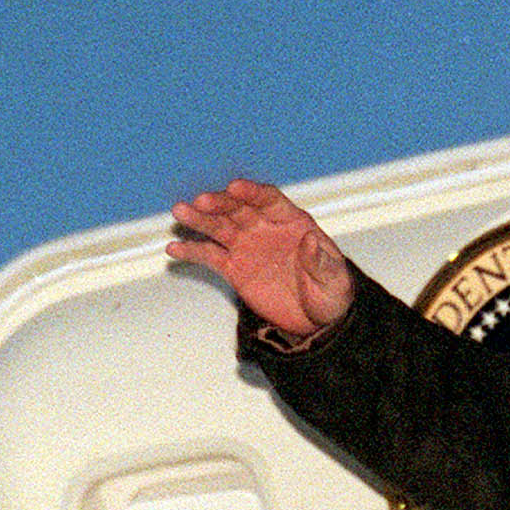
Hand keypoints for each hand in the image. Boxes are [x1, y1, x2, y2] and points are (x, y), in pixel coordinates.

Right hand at [167, 178, 354, 338]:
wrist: (317, 320)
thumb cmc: (331, 292)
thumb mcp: (334, 279)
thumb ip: (321, 260)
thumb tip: (311, 240)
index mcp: (293, 222)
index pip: (270, 200)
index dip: (252, 192)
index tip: (235, 188)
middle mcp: (265, 228)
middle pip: (239, 209)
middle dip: (221, 204)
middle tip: (201, 202)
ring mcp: (247, 246)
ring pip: (220, 227)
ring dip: (200, 220)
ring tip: (181, 213)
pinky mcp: (234, 268)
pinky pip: (210, 256)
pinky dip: (193, 251)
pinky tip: (175, 248)